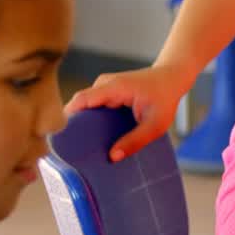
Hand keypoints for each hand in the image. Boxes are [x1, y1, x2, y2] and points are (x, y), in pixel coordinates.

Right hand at [64, 63, 193, 161]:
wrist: (171, 77)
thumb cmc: (165, 98)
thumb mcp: (156, 124)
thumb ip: (136, 140)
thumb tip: (113, 157)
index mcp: (113, 88)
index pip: (82, 100)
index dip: (68, 117)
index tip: (62, 137)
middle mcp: (103, 84)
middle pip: (79, 105)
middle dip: (74, 125)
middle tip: (72, 148)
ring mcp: (103, 86)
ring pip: (85, 106)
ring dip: (83, 123)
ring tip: (82, 145)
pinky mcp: (106, 91)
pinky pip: (93, 105)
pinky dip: (92, 119)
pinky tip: (95, 135)